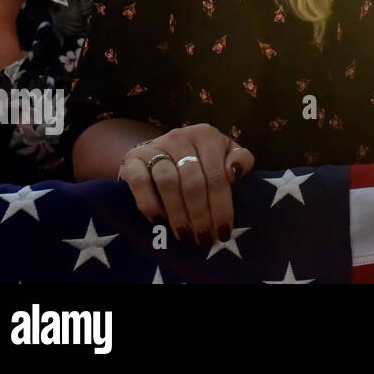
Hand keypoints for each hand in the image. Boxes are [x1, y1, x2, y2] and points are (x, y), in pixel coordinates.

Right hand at [116, 123, 253, 245]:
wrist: (157, 153)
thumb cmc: (200, 160)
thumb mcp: (224, 155)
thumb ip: (240, 160)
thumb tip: (235, 172)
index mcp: (206, 136)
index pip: (218, 176)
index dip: (222, 207)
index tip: (224, 231)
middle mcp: (180, 137)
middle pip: (194, 182)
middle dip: (200, 215)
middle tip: (203, 238)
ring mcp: (155, 147)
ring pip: (168, 183)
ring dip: (178, 213)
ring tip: (185, 234)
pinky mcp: (133, 160)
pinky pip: (140, 182)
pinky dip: (149, 203)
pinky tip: (158, 220)